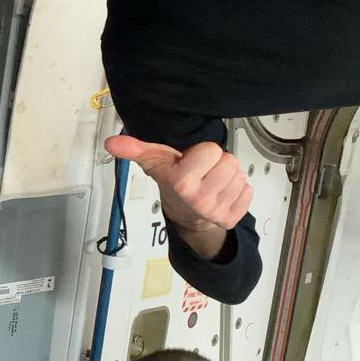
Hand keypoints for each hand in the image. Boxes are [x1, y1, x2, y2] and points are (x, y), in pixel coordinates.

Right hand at [106, 135, 251, 243]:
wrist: (185, 215)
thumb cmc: (173, 182)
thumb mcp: (154, 162)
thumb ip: (134, 149)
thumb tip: (111, 142)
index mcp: (183, 181)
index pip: (212, 150)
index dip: (203, 153)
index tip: (191, 162)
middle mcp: (201, 199)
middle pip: (230, 161)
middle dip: (217, 163)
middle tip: (203, 172)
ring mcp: (218, 211)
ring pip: (239, 175)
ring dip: (227, 176)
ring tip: (211, 181)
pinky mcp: (232, 218)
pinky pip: (248, 191)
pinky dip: (237, 190)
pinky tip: (221, 193)